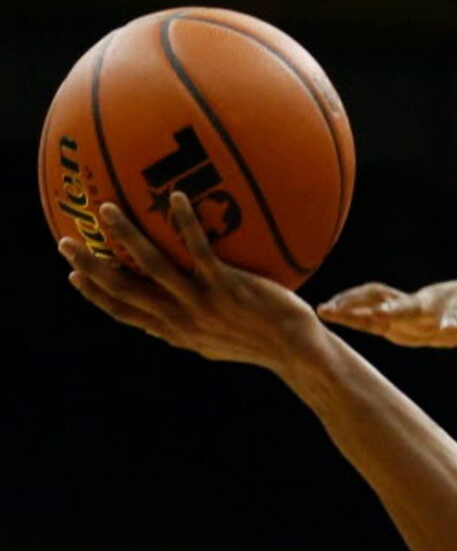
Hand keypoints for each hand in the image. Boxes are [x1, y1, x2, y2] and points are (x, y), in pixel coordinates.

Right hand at [60, 192, 321, 370]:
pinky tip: (174, 197)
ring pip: (154, 268)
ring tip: (107, 209)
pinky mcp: (228, 289)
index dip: (96, 294)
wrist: (296, 353)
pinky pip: (200, 251)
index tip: (72, 274)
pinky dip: (185, 224)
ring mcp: (204, 304)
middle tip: (66, 242)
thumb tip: (167, 316)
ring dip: (128, 238)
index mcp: (176, 331)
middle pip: (127, 291)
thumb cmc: (260, 342)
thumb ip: (189, 325)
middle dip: (93, 267)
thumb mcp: (217, 340)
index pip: (126, 313)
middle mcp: (183, 320)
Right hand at [318, 274, 456, 347]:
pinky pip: (374, 307)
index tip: (447, 328)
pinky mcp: (403, 313)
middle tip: (370, 318)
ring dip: (358, 308)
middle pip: (411, 307)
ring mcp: (415, 306)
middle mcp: (434, 301)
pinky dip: (353, 309)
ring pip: (383, 303)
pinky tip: (325, 312)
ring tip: (328, 311)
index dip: (452, 318)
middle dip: (390, 312)